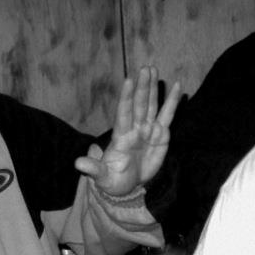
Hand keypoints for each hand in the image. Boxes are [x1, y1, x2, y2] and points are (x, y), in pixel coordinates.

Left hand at [76, 65, 180, 196]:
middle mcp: (134, 129)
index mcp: (120, 136)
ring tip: (154, 70)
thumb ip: (93, 168)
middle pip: (139, 105)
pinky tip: (177, 86)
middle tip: (146, 68)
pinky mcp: (161, 134)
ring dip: (153, 88)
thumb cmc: (113, 180)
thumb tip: (78, 163)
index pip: (123, 114)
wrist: (128, 186)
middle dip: (143, 87)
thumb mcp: (102, 177)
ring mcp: (148, 130)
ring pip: (152, 105)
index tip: (128, 81)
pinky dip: (172, 102)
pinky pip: (168, 116)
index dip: (126, 98)